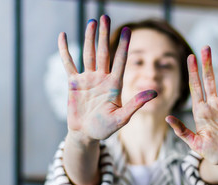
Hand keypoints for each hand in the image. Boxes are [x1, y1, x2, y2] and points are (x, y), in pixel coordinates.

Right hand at [59, 15, 156, 140]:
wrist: (86, 134)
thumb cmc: (105, 129)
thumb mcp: (121, 118)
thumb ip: (135, 105)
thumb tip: (154, 93)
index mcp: (114, 85)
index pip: (120, 61)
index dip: (124, 46)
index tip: (128, 30)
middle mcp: (102, 78)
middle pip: (104, 52)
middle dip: (105, 35)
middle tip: (106, 17)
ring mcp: (87, 79)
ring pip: (89, 54)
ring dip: (90, 38)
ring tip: (92, 22)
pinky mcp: (74, 82)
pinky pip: (68, 63)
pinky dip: (65, 50)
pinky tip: (63, 36)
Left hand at [166, 46, 217, 174]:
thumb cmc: (212, 153)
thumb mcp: (195, 143)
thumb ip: (182, 131)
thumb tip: (167, 118)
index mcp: (200, 111)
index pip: (195, 87)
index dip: (193, 72)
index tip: (190, 57)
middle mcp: (213, 104)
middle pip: (209, 80)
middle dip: (207, 64)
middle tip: (206, 47)